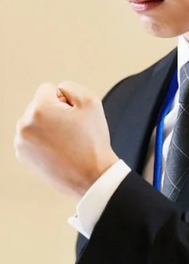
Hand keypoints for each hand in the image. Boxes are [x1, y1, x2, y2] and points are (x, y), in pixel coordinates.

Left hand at [15, 81, 118, 200]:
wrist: (91, 176)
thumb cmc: (92, 140)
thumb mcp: (90, 101)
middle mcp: (24, 124)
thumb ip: (70, 87)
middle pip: (40, 104)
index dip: (66, 99)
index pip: (49, 88)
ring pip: (35, 120)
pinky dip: (44, 139)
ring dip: (48, 125)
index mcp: (39, 109)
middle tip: (72, 129)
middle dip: (55, 111)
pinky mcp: (22, 155)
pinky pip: (33, 136)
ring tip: (66, 140)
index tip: (74, 116)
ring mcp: (21, 142)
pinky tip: (58, 149)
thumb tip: (56, 92)